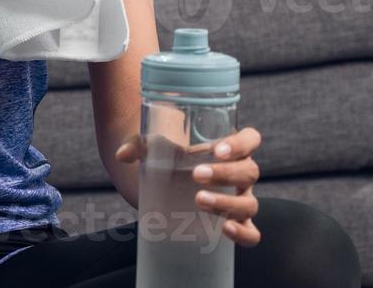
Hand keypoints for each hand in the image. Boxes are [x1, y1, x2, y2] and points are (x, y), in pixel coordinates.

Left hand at [115, 125, 262, 246]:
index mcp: (229, 149)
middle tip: (196, 175)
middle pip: (249, 171)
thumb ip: (138, 146)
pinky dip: (243, 233)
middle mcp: (239, 174)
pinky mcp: (232, 222)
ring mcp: (239, 199)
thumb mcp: (153, 147)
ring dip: (227, 203)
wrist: (164, 182)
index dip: (241, 143)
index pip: (250, 139)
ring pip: (249, 202)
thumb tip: (122, 155)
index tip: (217, 149)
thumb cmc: (166, 157)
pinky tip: (225, 229)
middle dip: (225, 173)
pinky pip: (251, 232)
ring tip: (199, 200)